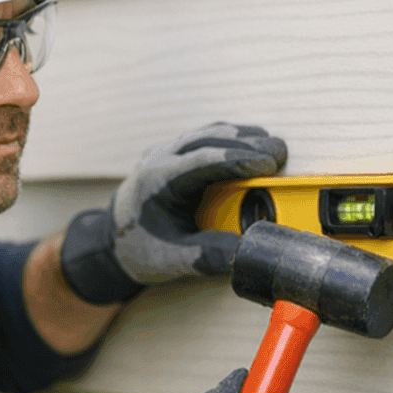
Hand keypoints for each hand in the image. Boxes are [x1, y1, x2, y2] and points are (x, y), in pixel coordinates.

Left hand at [59, 124, 287, 303]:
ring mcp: (167, 152)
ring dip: (243, 139)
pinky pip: (208, 139)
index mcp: (157, 181)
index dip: (238, 159)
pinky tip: (254, 152)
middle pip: (209, 138)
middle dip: (248, 144)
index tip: (268, 164)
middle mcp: (160, 158)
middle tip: (280, 154)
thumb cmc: (139, 248)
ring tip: (273, 152)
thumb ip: (207, 255)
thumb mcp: (171, 260)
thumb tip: (248, 250)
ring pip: (209, 133)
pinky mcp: (177, 155)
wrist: (112, 242)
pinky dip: (233, 143)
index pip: (201, 159)